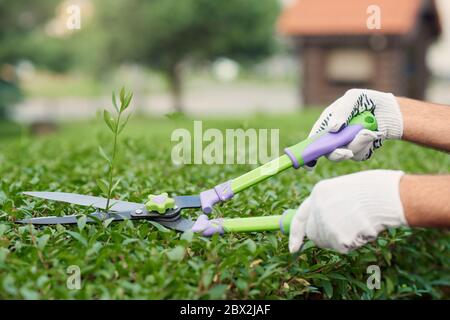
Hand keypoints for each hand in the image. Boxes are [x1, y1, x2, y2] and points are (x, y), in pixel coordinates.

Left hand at [289, 170, 407, 253]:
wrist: (390, 195)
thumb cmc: (374, 190)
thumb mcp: (344, 189)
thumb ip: (329, 204)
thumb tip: (322, 222)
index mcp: (318, 192)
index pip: (300, 217)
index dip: (295, 234)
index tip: (293, 248)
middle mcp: (317, 208)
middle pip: (314, 235)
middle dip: (326, 237)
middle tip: (347, 230)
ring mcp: (326, 223)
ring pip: (330, 243)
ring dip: (343, 239)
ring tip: (361, 222)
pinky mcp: (338, 237)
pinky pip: (345, 247)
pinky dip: (356, 242)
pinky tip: (365, 228)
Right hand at [307, 89, 402, 165]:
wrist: (389, 110)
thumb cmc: (368, 100)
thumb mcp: (354, 98)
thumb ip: (342, 111)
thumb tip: (333, 129)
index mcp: (327, 123)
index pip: (315, 138)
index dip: (309, 151)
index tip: (308, 163)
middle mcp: (334, 136)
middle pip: (327, 152)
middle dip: (336, 154)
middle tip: (346, 153)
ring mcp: (346, 144)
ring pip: (345, 154)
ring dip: (357, 144)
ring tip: (369, 132)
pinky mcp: (358, 150)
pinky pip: (359, 155)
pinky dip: (366, 145)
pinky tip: (373, 134)